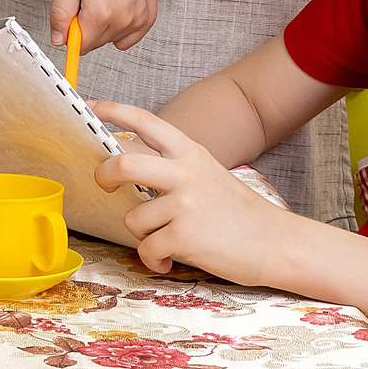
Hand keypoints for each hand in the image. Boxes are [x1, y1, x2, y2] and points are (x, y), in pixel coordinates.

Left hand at [50, 0, 160, 50]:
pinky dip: (119, 28)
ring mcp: (138, 21)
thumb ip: (60, 12)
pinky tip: (117, 6)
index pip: (79, 45)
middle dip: (86, 26)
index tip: (73, 12)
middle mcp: (122, 21)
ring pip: (109, 40)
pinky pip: (126, 39)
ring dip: (102, 26)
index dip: (71, 30)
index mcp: (101, 12)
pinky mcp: (148, 19)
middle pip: (94, 44)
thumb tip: (58, 39)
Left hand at [91, 101, 278, 277]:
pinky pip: (146, 249)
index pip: (146, 122)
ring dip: (143, 235)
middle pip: (123, 164)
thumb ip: (173, 167)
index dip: (114, 111)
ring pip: (133, 218)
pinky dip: (154, 260)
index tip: (91, 108)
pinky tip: (170, 260)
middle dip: (103, 176)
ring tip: (165, 240)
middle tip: (104, 185)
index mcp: (190, 153)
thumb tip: (127, 166)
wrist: (276, 243)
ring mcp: (185, 204)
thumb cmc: (238, 213)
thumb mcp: (208, 173)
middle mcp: (185, 173)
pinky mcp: (184, 236)